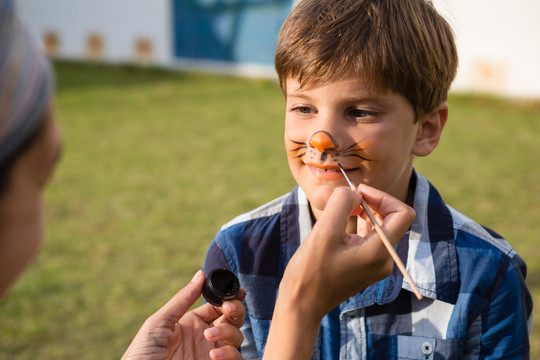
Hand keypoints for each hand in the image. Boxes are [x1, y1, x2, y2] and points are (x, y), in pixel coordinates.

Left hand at [122, 270, 245, 359]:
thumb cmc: (142, 353)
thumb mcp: (159, 322)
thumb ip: (182, 299)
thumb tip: (200, 274)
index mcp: (193, 322)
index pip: (218, 306)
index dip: (228, 297)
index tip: (234, 292)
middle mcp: (206, 336)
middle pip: (233, 319)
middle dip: (235, 310)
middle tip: (228, 308)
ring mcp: (211, 353)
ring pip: (237, 337)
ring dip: (228, 332)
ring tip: (209, 336)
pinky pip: (235, 359)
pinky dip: (229, 354)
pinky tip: (213, 354)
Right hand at [263, 185, 414, 359]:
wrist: (301, 304)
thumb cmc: (310, 271)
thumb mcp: (324, 231)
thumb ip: (342, 203)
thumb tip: (353, 192)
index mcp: (379, 252)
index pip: (402, 213)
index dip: (382, 196)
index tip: (357, 193)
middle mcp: (384, 259)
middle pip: (392, 219)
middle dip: (371, 203)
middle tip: (347, 198)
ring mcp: (376, 265)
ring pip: (380, 227)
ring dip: (363, 213)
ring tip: (340, 210)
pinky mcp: (365, 267)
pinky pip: (369, 238)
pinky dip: (358, 225)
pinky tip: (338, 225)